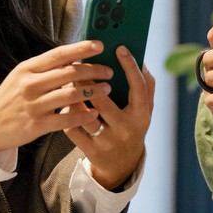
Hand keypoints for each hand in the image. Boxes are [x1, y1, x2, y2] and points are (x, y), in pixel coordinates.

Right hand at [0, 40, 113, 155]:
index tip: (99, 45)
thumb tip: (73, 57)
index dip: (81, 48)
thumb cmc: (10, 99)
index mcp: (27, 69)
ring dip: (93, 91)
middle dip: (94, 70)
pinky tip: (94, 112)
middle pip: (69, 73)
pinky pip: (67, 119)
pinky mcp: (37, 125)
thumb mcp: (21, 77)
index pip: (58, 54)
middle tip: (109, 71)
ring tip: (107, 89)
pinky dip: (83, 115)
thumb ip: (44, 68)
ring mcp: (34, 105)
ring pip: (71, 94)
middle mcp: (30, 84)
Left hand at [66, 46, 155, 189]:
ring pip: (84, 114)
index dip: (129, 66)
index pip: (138, 86)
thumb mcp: (144, 109)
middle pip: (103, 100)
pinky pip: (73, 128)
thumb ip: (146, 86)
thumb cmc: (132, 127)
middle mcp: (125, 128)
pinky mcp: (91, 150)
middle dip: (88, 80)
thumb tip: (141, 61)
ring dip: (74, 97)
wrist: (122, 165)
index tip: (119, 47)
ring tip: (68, 83)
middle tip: (78, 64)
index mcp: (141, 115)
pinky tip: (66, 104)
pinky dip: (68, 114)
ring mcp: (108, 141)